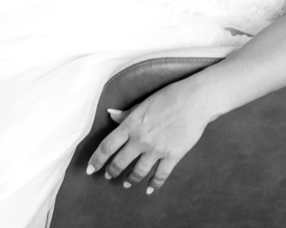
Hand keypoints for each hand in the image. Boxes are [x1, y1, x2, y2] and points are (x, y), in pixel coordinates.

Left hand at [85, 82, 211, 193]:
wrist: (195, 100)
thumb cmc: (169, 96)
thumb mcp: (143, 103)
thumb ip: (126, 113)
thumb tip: (111, 114)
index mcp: (131, 125)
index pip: (107, 146)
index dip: (97, 160)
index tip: (91, 168)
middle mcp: (141, 139)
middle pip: (120, 162)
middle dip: (112, 171)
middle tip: (109, 176)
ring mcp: (156, 149)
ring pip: (138, 172)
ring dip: (130, 180)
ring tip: (127, 184)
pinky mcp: (172, 155)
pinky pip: (160, 175)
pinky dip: (154, 184)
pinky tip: (149, 189)